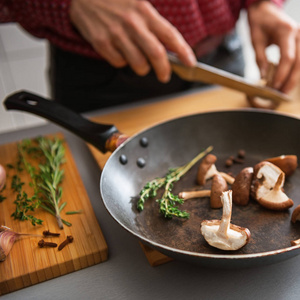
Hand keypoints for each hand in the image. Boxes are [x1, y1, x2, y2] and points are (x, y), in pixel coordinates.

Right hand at [69, 0, 195, 82]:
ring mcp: (116, 34)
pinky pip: (119, 63)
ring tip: (139, 61)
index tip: (190, 63)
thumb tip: (168, 48)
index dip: (183, 51)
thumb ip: (152, 23)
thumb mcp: (137, 3)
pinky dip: (122, 62)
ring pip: (138, 64)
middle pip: (156, 55)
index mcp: (145, 11)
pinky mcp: (101, 42)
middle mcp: (132, 23)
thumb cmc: (114, 0)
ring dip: (142, 68)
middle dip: (164, 70)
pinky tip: (120, 52)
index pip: (170, 35)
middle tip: (165, 76)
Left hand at [248, 1, 299, 92]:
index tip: (273, 87)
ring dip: (294, 78)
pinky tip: (287, 81)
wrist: (265, 9)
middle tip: (281, 94)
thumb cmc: (259, 23)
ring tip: (283, 91)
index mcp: (287, 31)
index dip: (281, 75)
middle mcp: (299, 33)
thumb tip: (263, 77)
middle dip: (290, 80)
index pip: (288, 58)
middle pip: (299, 62)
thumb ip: (260, 59)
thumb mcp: (255, 40)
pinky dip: (295, 71)